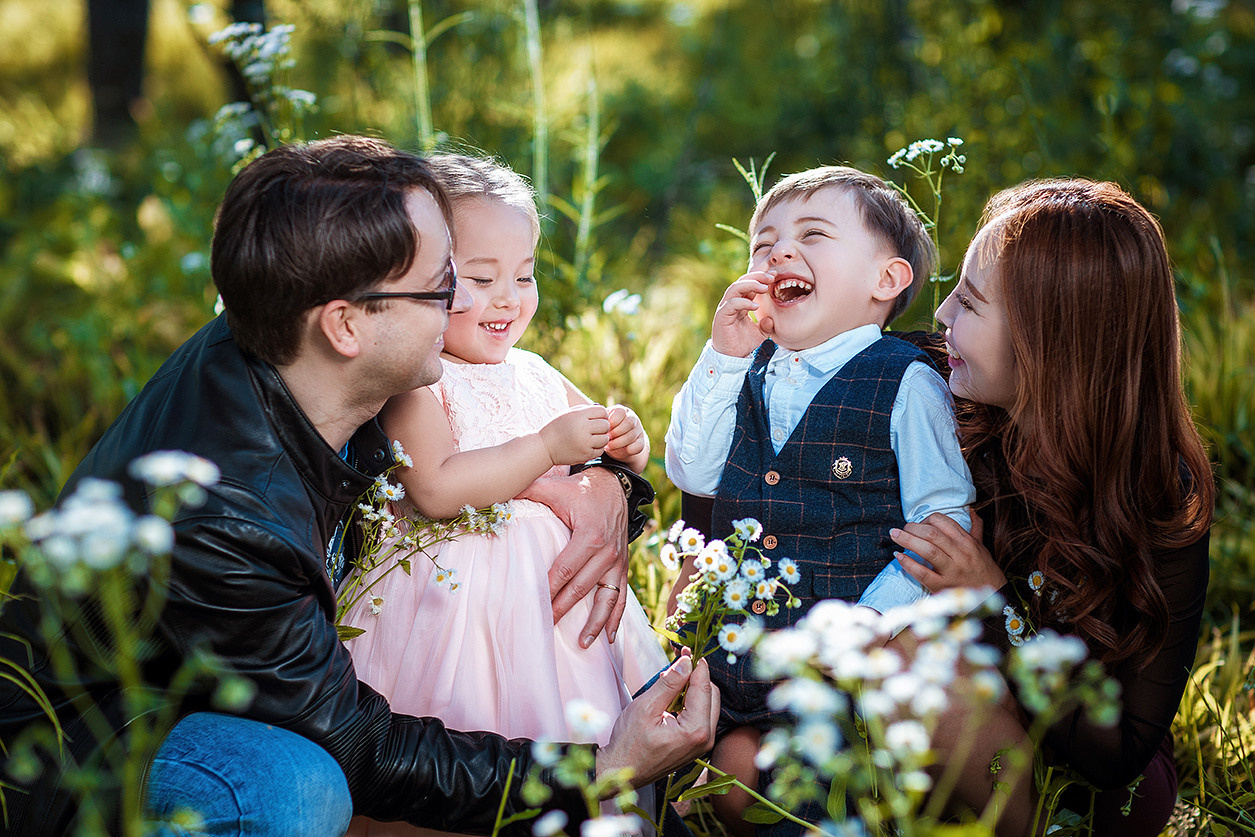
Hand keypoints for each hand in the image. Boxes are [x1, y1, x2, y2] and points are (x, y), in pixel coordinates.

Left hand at [519, 469, 628, 644]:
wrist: (614, 484)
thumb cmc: (579, 488)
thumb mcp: (553, 487)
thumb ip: (527, 491)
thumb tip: (496, 494)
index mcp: (589, 535)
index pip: (563, 570)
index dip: (548, 590)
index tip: (533, 607)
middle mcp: (607, 552)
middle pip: (580, 588)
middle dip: (561, 610)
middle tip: (544, 627)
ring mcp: (618, 561)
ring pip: (605, 599)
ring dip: (594, 623)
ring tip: (581, 643)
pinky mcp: (623, 566)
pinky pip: (621, 596)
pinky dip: (615, 618)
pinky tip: (609, 638)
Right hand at [539, 404, 609, 465]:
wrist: (545, 447)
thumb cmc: (557, 427)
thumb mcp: (568, 413)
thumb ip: (586, 410)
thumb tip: (605, 413)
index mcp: (579, 415)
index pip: (602, 411)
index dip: (601, 415)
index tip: (594, 419)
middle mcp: (583, 428)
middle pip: (606, 425)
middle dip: (602, 426)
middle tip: (594, 429)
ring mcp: (585, 443)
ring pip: (605, 439)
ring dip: (601, 438)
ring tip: (591, 438)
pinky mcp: (585, 454)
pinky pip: (600, 450)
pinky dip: (597, 448)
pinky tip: (588, 446)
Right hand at [596, 653, 718, 788]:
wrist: (621, 770)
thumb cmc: (629, 743)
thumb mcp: (646, 707)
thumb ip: (669, 683)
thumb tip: (686, 662)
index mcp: (695, 730)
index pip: (703, 687)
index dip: (695, 665)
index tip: (685, 649)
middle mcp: (705, 738)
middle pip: (711, 694)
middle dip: (695, 676)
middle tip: (678, 661)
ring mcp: (702, 744)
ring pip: (708, 704)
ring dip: (692, 688)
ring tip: (669, 680)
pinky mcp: (696, 744)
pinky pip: (701, 715)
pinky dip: (690, 702)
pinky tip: (672, 697)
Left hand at [604, 405, 648, 470]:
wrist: (618, 445)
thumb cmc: (607, 431)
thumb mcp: (603, 425)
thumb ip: (602, 423)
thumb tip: (597, 426)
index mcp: (622, 411)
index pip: (620, 411)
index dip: (612, 421)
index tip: (605, 429)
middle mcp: (632, 418)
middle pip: (628, 423)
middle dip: (616, 432)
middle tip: (607, 438)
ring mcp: (638, 430)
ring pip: (632, 435)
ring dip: (619, 443)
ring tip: (608, 447)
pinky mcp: (641, 442)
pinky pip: (638, 446)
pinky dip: (629, 450)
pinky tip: (620, 451)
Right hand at [710, 273, 771, 357]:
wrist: (731, 358)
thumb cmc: (742, 344)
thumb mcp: (760, 334)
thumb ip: (767, 325)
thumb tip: (772, 319)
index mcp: (740, 303)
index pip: (750, 285)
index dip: (761, 278)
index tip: (775, 276)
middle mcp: (731, 303)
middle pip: (742, 281)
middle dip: (757, 277)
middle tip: (771, 277)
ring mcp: (725, 308)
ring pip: (735, 288)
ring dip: (751, 284)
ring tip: (764, 287)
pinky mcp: (722, 316)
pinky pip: (731, 304)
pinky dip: (743, 302)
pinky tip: (755, 306)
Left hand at [889, 511, 1005, 591]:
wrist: (994, 596)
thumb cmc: (983, 569)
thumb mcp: (981, 546)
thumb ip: (975, 527)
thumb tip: (971, 510)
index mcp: (967, 542)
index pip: (942, 522)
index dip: (926, 519)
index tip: (918, 524)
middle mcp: (960, 554)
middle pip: (932, 534)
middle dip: (912, 528)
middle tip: (900, 528)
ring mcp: (952, 571)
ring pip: (928, 550)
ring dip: (907, 540)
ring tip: (894, 535)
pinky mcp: (943, 586)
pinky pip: (923, 573)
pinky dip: (909, 564)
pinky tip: (899, 557)